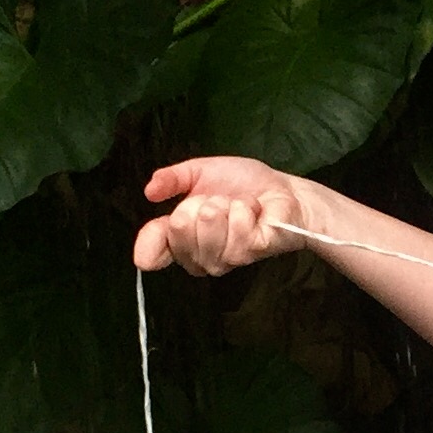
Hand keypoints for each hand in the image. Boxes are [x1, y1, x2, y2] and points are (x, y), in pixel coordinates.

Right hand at [135, 157, 307, 275]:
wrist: (283, 191)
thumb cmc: (241, 185)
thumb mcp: (199, 172)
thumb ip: (172, 179)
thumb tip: (149, 191)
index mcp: (181, 239)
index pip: (152, 253)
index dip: (149, 243)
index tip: (158, 234)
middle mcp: (199, 257)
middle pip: (179, 225)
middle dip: (201, 201)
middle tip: (219, 202)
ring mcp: (224, 259)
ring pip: (208, 221)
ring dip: (227, 203)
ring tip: (238, 206)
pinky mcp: (248, 253)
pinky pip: (236, 224)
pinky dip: (246, 208)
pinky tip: (254, 213)